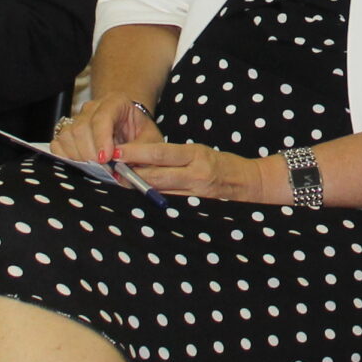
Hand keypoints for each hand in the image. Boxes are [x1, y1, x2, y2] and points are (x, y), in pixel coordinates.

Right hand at [52, 95, 162, 164]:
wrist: (130, 128)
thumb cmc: (141, 133)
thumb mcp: (151, 139)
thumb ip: (139, 150)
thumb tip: (120, 162)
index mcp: (116, 102)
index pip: (103, 116)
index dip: (101, 138)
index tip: (105, 158)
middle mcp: (93, 107)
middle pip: (82, 127)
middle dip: (90, 152)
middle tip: (101, 168)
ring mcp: (78, 118)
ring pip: (68, 135)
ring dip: (78, 156)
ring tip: (94, 168)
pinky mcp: (67, 131)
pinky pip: (58, 143)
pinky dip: (65, 157)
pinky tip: (79, 165)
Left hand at [114, 138, 270, 201]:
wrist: (251, 184)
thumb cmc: (222, 165)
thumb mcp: (200, 153)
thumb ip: (175, 157)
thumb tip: (142, 160)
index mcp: (196, 154)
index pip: (159, 152)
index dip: (136, 152)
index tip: (116, 152)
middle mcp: (195, 174)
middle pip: (154, 176)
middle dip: (130, 175)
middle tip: (109, 172)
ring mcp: (196, 194)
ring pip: (158, 194)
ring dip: (138, 191)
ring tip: (119, 186)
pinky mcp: (196, 209)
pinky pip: (169, 207)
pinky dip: (153, 204)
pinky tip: (140, 203)